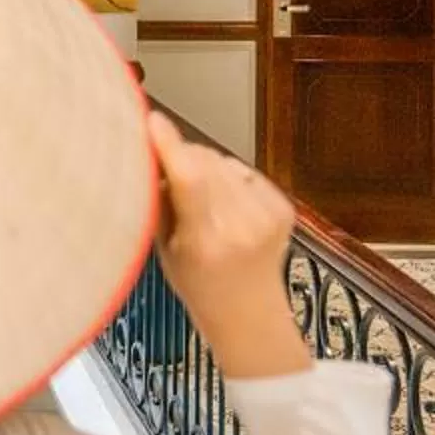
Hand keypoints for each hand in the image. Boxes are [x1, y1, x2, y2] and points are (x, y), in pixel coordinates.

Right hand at [147, 111, 311, 381]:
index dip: (169, 145)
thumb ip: (160, 203)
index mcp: (206, 242)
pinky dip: (229, 179)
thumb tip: (151, 153)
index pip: (189, 179)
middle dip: (182, 157)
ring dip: (206, 167)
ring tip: (201, 200)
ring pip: (224, 161)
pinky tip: (226, 206)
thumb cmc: (199, 286)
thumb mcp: (165, 250)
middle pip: (205, 161)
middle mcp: (241, 226)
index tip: (152, 121)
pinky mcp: (282, 207)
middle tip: (168, 177)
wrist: (250, 313)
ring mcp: (267, 216)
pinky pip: (244, 171)